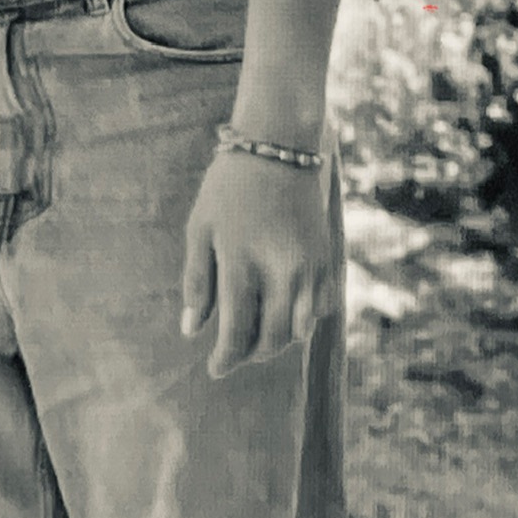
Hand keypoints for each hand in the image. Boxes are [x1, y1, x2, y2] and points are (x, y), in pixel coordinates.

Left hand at [180, 148, 336, 378]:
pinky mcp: (327, 261)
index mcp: (242, 261)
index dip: (225, 357)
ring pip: (298, 330)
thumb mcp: (200, 228)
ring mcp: (309, 267)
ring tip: (255, 339)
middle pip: (271, 338)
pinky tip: (283, 316)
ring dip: (276, 342)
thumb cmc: (228, 187)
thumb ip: (196, 281)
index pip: (236, 330)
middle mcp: (281, 270)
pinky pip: (320, 310)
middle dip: (250, 354)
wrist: (278, 148)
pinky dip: (302, 322)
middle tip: (232, 356)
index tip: (214, 369)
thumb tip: (191, 331)